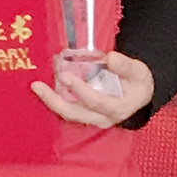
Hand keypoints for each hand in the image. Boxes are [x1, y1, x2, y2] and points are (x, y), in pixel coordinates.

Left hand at [33, 52, 154, 132]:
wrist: (139, 94)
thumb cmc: (138, 82)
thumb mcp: (139, 72)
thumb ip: (125, 66)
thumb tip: (110, 58)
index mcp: (118, 109)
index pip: (95, 101)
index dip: (80, 89)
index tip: (66, 75)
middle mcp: (102, 118)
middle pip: (74, 113)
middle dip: (53, 101)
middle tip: (37, 86)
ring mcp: (92, 118)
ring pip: (67, 113)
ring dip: (50, 99)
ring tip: (36, 85)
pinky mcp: (84, 114)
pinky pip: (66, 108)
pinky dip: (54, 97)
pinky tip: (43, 85)